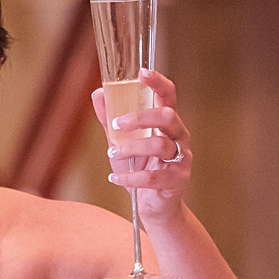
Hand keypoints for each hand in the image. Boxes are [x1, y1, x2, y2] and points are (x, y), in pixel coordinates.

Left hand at [90, 68, 192, 223]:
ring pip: (159, 145)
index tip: (141, 73)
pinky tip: (114, 177)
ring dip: (130, 148)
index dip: (158, 82)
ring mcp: (181, 158)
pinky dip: (130, 177)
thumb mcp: (121, 141)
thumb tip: (97, 94)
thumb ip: (111, 119)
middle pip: (168, 116)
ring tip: (112, 153)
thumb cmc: (140, 168)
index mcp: (167, 122)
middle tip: (117, 124)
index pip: (169, 95)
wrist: (153, 205)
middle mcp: (179, 136)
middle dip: (140, 117)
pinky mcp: (177, 180)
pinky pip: (153, 177)